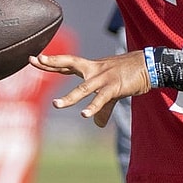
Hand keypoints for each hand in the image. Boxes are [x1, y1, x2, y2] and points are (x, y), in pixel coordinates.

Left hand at [29, 51, 151, 126]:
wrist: (149, 66)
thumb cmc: (129, 75)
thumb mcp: (112, 92)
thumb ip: (102, 108)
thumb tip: (96, 124)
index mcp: (91, 68)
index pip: (66, 64)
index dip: (50, 62)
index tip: (34, 58)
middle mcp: (93, 70)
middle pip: (68, 65)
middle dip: (51, 63)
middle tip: (35, 60)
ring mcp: (103, 77)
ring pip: (83, 88)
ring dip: (70, 98)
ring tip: (56, 105)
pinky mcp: (114, 86)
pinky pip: (101, 98)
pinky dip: (94, 107)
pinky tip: (85, 114)